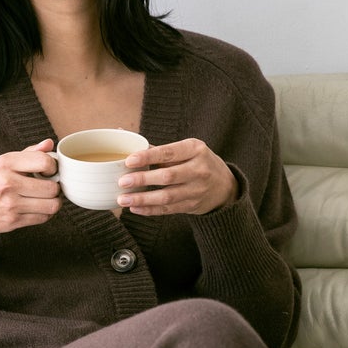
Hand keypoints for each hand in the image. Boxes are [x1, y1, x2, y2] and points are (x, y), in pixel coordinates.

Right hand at [0, 139, 61, 237]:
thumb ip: (27, 154)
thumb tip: (49, 144)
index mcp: (5, 163)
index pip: (44, 161)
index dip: (53, 167)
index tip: (49, 171)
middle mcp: (8, 183)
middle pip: (52, 188)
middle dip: (55, 188)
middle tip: (49, 187)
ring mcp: (10, 204)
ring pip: (51, 205)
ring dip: (53, 202)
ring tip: (45, 198)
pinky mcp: (12, 221)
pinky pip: (42, 218)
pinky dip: (44, 214)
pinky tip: (37, 208)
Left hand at [115, 139, 238, 215]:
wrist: (225, 186)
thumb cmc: (197, 162)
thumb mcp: (186, 150)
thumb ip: (158, 148)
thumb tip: (124, 137)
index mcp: (195, 149)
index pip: (169, 153)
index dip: (148, 157)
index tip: (129, 160)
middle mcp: (199, 170)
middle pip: (168, 176)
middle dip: (143, 179)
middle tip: (122, 181)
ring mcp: (197, 190)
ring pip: (167, 196)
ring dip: (143, 198)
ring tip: (123, 199)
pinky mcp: (192, 206)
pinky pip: (168, 209)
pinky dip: (150, 210)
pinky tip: (135, 208)